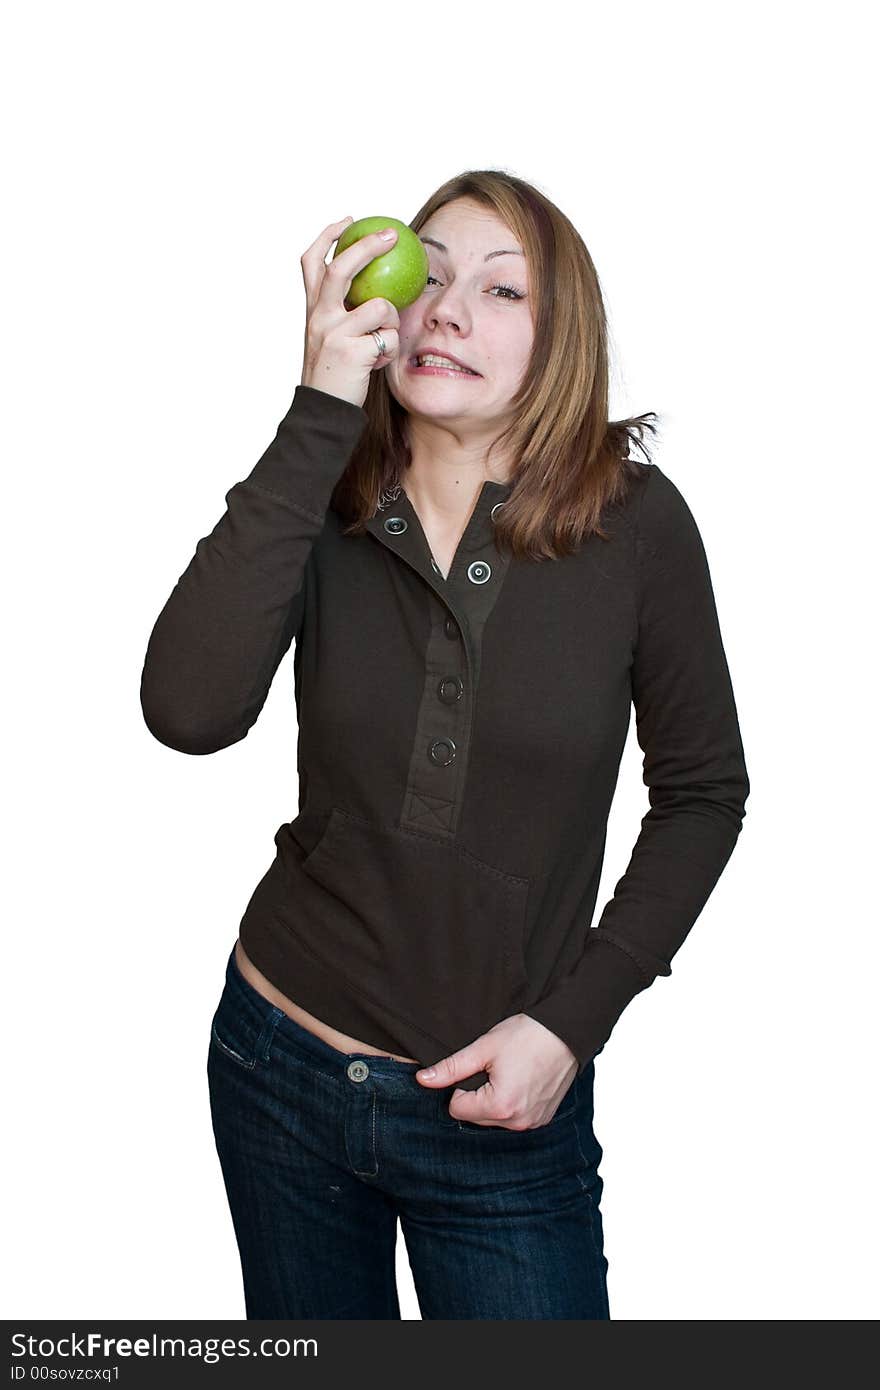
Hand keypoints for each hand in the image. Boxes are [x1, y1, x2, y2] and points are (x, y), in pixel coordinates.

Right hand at [299, 217, 400, 408]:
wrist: (322, 411)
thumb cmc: (334, 375)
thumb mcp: (330, 337)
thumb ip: (345, 313)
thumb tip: (377, 288)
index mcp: (313, 309)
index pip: (312, 262)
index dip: (328, 236)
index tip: (349, 221)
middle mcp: (318, 316)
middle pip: (341, 267)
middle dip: (368, 246)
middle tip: (392, 235)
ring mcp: (333, 333)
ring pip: (380, 307)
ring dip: (391, 323)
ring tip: (380, 342)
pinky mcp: (351, 352)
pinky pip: (389, 339)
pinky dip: (389, 350)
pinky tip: (377, 363)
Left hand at [415, 1014, 579, 1129]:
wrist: (567, 1032)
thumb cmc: (527, 1035)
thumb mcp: (484, 1047)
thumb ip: (451, 1068)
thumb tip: (422, 1080)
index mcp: (500, 1107)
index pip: (457, 1109)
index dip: (462, 1085)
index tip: (479, 1067)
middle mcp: (518, 1123)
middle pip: (475, 1116)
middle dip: (478, 1094)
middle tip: (496, 1068)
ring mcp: (533, 1123)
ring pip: (494, 1118)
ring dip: (494, 1100)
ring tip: (510, 1072)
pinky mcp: (542, 1119)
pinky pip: (513, 1118)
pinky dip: (511, 1102)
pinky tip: (521, 1080)